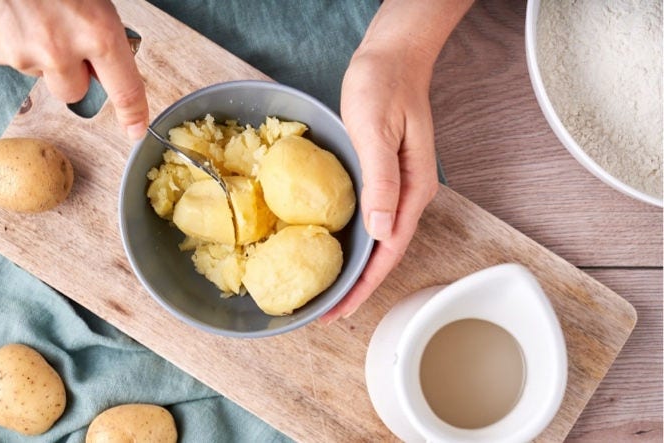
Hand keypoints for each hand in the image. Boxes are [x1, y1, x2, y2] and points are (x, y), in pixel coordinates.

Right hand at [0, 0, 147, 139]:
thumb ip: (102, 31)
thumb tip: (104, 59)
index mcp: (97, 32)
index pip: (124, 90)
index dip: (133, 114)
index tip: (136, 129)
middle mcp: (59, 51)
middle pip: (74, 93)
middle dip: (74, 73)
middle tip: (65, 38)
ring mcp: (21, 55)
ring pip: (41, 74)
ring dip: (41, 55)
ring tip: (33, 13)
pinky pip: (11, 59)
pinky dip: (14, 42)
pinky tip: (12, 14)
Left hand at [319, 45, 438, 323]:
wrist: (392, 56)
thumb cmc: (384, 86)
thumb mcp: (377, 132)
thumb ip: (382, 182)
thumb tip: (381, 231)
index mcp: (413, 189)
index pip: (389, 251)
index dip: (365, 285)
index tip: (341, 310)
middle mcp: (408, 194)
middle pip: (383, 253)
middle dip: (357, 286)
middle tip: (327, 312)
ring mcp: (396, 186)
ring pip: (375, 239)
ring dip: (353, 267)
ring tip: (327, 291)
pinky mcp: (383, 176)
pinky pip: (368, 218)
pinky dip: (351, 240)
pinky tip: (333, 247)